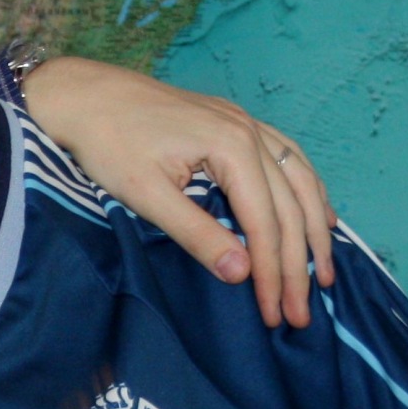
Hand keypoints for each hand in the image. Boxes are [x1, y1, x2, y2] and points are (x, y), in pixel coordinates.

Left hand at [19, 57, 335, 327]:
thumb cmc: (107, 142)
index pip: (264, 224)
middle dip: (297, 264)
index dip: (272, 273)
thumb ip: (196, 233)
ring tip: (323, 272)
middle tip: (300, 312)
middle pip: (289, 207)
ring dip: (314, 229)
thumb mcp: (146, 195)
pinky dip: (306, 191)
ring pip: (299, 181)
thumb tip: (242, 272)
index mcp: (232, 147)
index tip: (275, 314)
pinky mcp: (234, 122)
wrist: (84, 94)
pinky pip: (287, 159)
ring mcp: (245, 122)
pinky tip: (317, 214)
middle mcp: (250, 131)